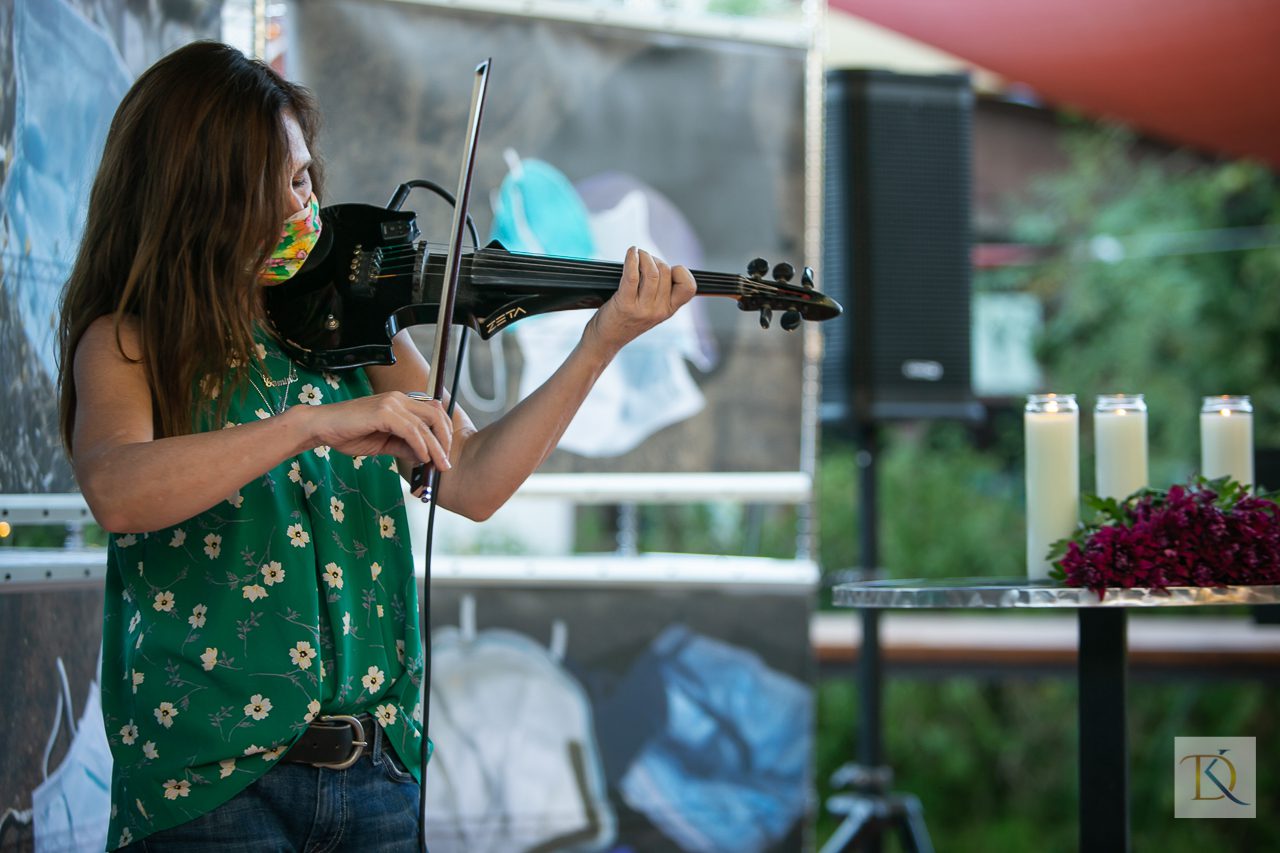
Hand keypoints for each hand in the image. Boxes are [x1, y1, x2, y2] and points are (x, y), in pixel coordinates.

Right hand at [302, 392, 451, 468]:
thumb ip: (405, 446)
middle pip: (436, 415)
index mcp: (401, 402)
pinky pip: (410, 430)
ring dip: (436, 448)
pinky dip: (420, 445)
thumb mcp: (384, 442)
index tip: (444, 453)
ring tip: (438, 465)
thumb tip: (425, 456)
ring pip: (425, 424)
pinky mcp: (383, 412)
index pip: (434, 412)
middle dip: (445, 440)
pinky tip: (422, 458)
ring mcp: (391, 403)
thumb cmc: (349, 433)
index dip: (444, 432)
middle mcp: (399, 398)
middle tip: (445, 462)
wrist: (322, 427)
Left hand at [584, 247, 696, 355]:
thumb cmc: (626, 319)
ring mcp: (643, 309)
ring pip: (652, 271)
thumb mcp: (651, 310)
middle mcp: (659, 311)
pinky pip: (633, 275)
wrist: (607, 339)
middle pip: (666, 272)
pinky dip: (632, 259)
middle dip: (655, 259)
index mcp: (669, 311)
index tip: (668, 269)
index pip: (689, 287)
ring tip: (637, 254)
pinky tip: (631, 252)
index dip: (682, 272)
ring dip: (644, 256)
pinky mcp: (625, 304)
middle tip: (644, 259)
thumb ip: (661, 293)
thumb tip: (661, 264)